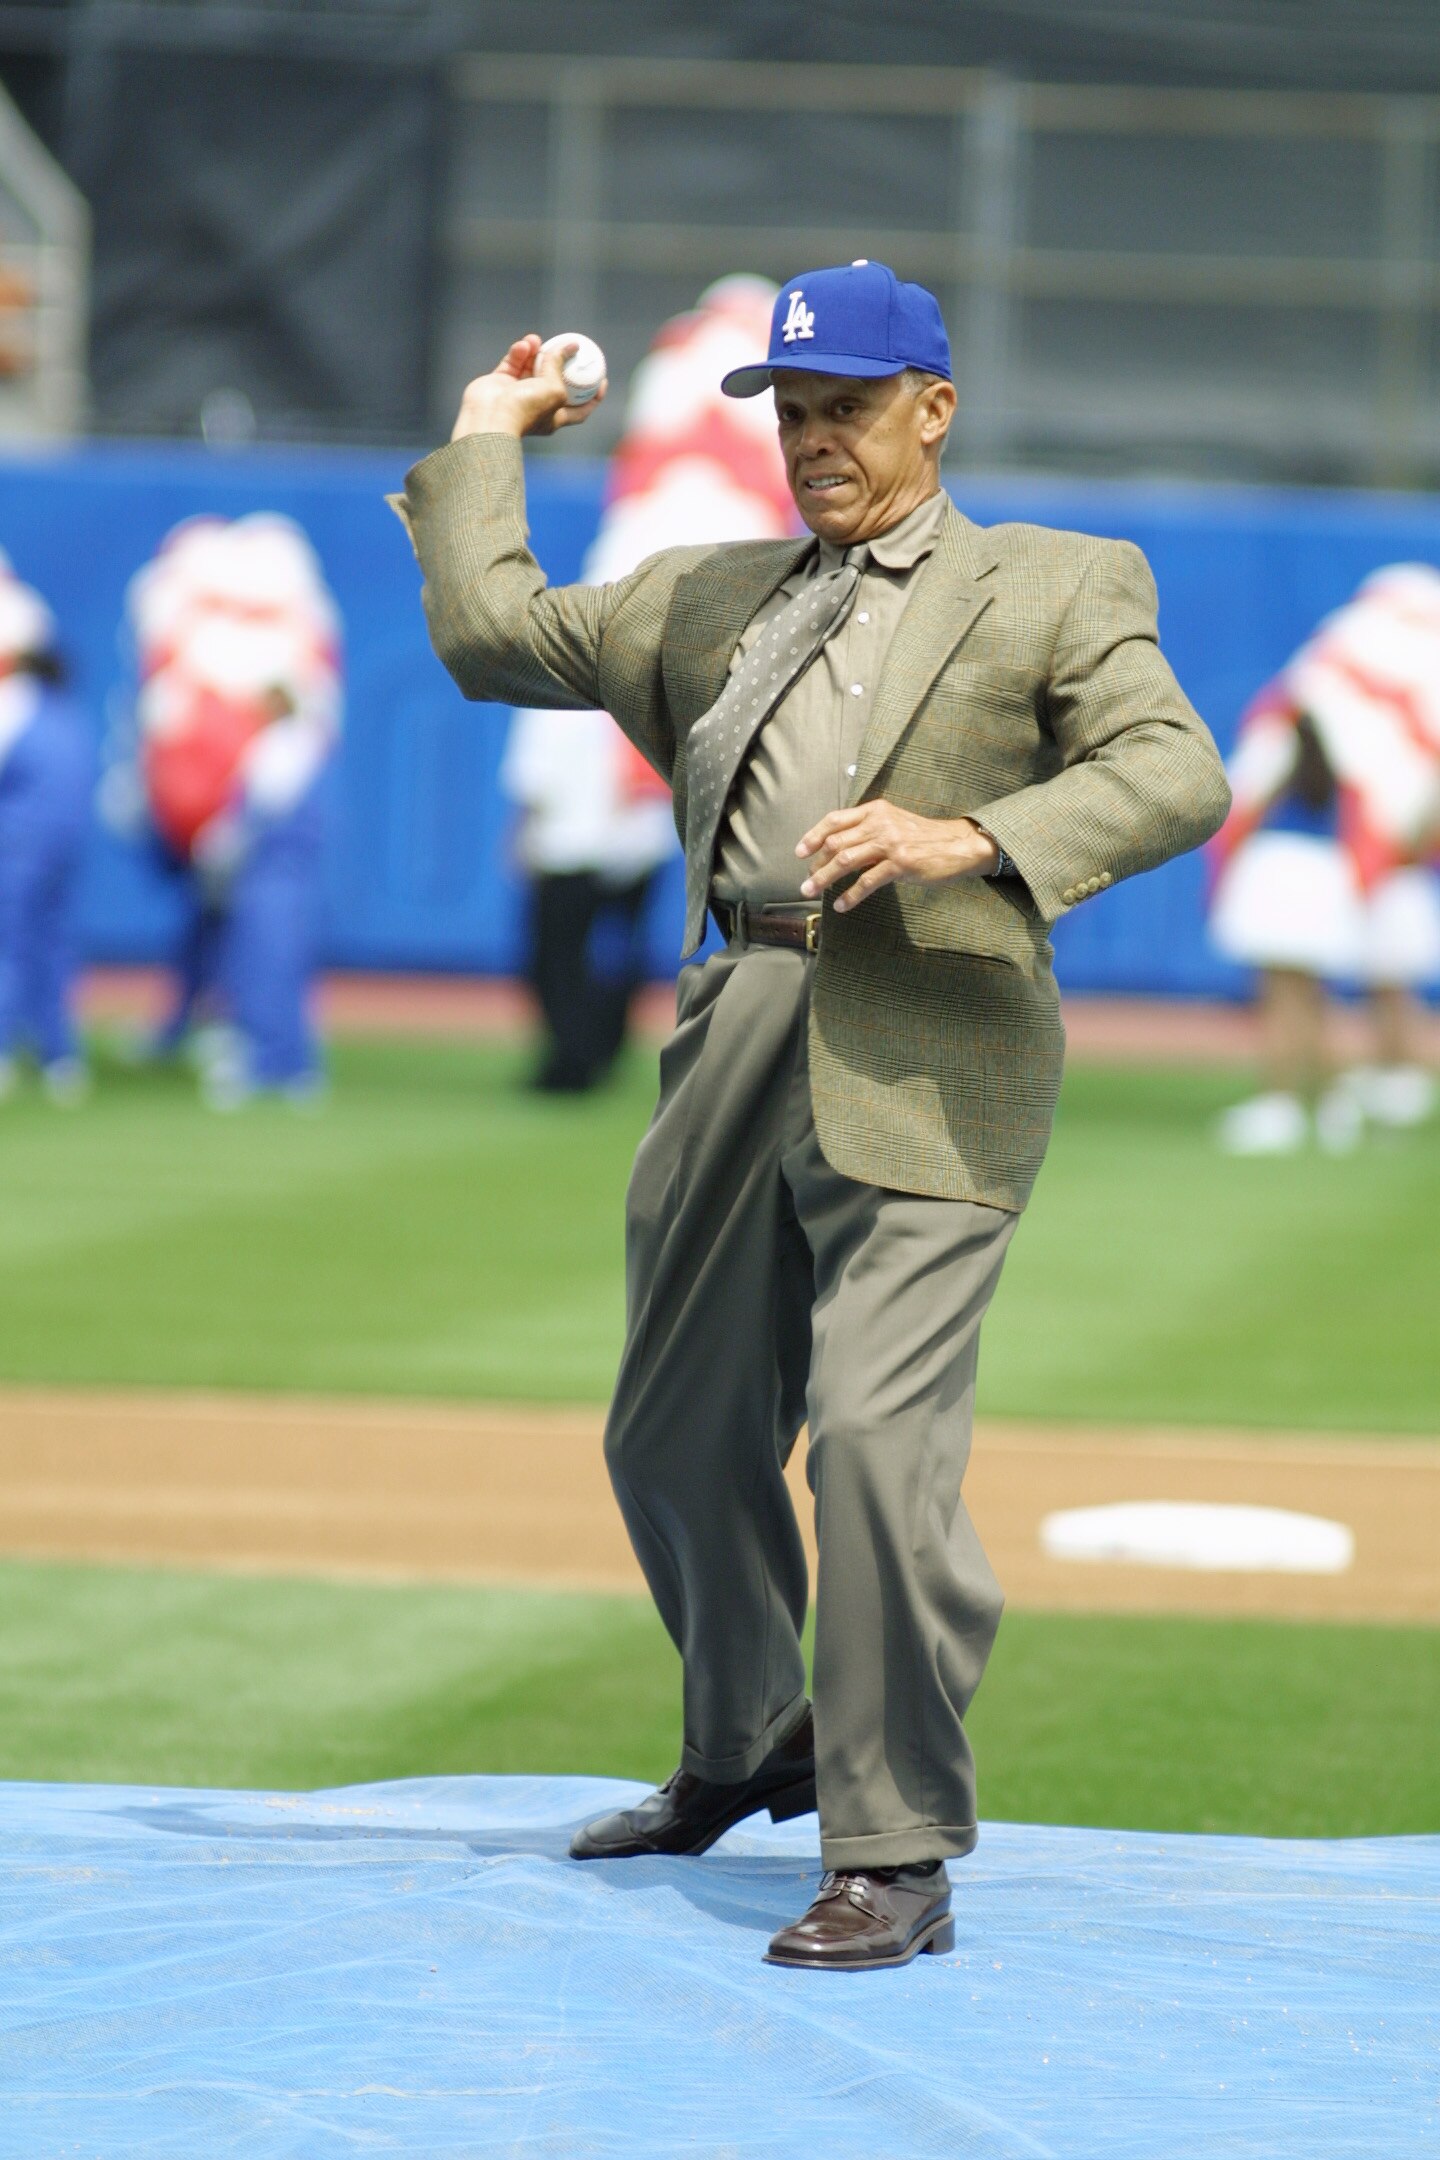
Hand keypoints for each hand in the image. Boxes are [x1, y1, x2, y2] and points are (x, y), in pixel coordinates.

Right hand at [451, 334, 607, 441]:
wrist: (490, 416)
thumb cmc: (526, 409)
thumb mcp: (554, 389)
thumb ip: (560, 366)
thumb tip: (570, 346)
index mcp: (555, 417)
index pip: (580, 409)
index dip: (593, 396)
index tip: (603, 380)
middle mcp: (537, 406)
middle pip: (554, 381)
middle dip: (559, 363)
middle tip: (566, 346)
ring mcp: (517, 394)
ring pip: (531, 367)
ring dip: (536, 352)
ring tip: (536, 340)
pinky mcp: (500, 382)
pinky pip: (513, 363)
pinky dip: (519, 353)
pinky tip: (523, 344)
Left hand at [797, 802, 999, 912]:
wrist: (958, 845)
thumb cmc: (923, 838)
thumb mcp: (893, 823)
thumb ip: (868, 829)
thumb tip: (837, 847)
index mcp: (875, 811)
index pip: (835, 820)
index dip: (813, 836)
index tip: (799, 852)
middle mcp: (879, 823)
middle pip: (836, 843)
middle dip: (816, 864)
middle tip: (806, 881)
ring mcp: (890, 843)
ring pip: (845, 861)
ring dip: (824, 878)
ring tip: (812, 891)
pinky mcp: (900, 864)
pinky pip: (867, 881)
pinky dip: (850, 895)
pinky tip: (841, 905)